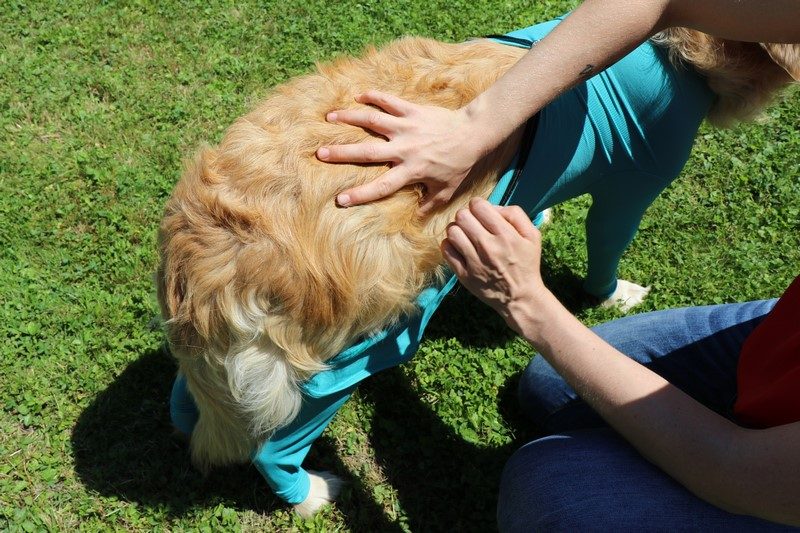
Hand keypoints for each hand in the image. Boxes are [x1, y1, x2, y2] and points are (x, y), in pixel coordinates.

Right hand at [316, 90, 481, 212]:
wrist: (473, 133)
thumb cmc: (459, 163)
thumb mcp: (446, 190)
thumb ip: (429, 205)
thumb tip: (415, 220)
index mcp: (411, 170)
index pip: (382, 186)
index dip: (360, 195)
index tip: (340, 200)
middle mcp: (404, 149)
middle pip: (368, 153)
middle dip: (343, 153)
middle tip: (320, 153)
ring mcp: (407, 127)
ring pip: (373, 121)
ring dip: (350, 118)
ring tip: (329, 117)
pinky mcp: (412, 110)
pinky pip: (389, 101)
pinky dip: (373, 97)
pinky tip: (358, 96)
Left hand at [441, 198, 547, 331]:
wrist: (520, 297)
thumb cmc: (526, 263)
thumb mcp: (532, 236)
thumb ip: (515, 214)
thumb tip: (492, 207)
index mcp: (506, 235)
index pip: (478, 206)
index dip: (478, 205)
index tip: (481, 213)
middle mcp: (489, 247)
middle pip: (462, 216)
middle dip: (467, 216)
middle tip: (472, 224)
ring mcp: (474, 262)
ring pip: (452, 231)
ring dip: (457, 230)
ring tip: (465, 235)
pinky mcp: (464, 275)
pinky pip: (446, 250)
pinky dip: (450, 245)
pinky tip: (459, 247)